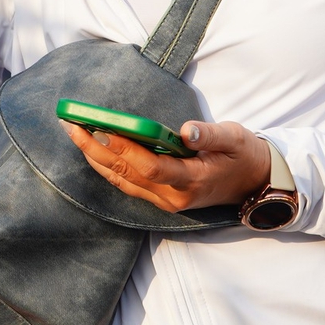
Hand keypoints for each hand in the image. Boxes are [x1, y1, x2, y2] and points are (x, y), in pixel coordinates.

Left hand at [64, 119, 271, 214]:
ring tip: (74, 132)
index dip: (125, 149)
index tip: (101, 128)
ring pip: (121, 181)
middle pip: (127, 174)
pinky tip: (91, 149)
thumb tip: (187, 130)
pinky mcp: (159, 198)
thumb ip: (212, 135)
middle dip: (96, 149)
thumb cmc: (242, 156)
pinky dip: (105, 167)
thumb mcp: (236, 139)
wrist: (252, 184)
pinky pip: (126, 184)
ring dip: (95, 157)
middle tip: (72, 123)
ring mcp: (164, 201)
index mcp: (193, 180)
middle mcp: (173, 197)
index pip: (152, 168)